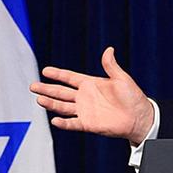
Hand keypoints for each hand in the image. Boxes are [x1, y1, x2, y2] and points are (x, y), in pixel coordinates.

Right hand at [30, 46, 155, 144]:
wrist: (139, 117)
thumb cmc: (133, 97)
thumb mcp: (122, 78)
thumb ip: (111, 65)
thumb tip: (109, 49)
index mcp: (90, 84)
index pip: (69, 78)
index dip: (57, 74)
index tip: (45, 71)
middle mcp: (84, 97)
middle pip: (61, 92)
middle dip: (47, 89)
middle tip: (33, 86)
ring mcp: (85, 111)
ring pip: (63, 106)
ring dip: (51, 103)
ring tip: (39, 99)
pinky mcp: (88, 124)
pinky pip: (73, 123)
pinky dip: (64, 123)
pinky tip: (54, 120)